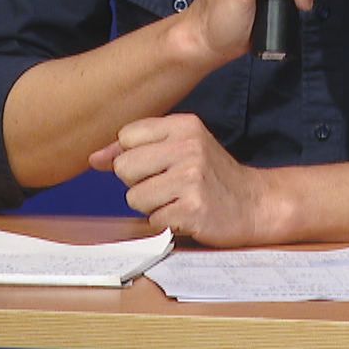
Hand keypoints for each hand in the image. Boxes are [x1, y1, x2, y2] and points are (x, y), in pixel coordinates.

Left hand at [89, 113, 287, 246]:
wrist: (255, 203)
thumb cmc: (210, 175)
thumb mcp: (180, 148)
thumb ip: (136, 148)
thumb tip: (93, 158)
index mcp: (183, 125)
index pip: (126, 136)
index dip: (135, 157)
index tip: (158, 165)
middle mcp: (188, 147)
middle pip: (124, 167)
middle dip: (139, 183)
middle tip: (169, 185)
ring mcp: (192, 178)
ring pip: (135, 197)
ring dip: (153, 206)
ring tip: (179, 200)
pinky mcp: (193, 209)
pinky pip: (153, 220)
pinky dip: (167, 223)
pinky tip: (188, 215)